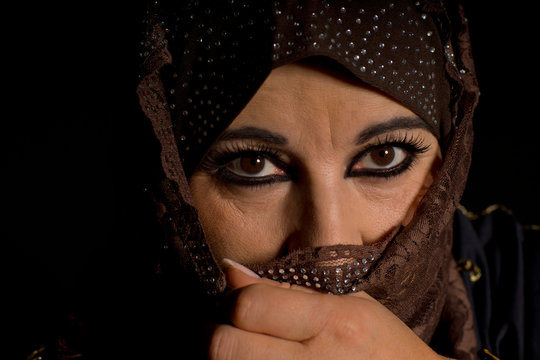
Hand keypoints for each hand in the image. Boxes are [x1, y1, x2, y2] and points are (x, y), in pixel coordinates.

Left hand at [207, 259, 445, 359]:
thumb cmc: (384, 347)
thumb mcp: (349, 305)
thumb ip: (287, 289)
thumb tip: (230, 270)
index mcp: (333, 323)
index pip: (249, 305)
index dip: (233, 301)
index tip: (238, 303)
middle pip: (224, 346)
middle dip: (216, 333)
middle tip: (227, 330)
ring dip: (225, 355)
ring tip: (243, 348)